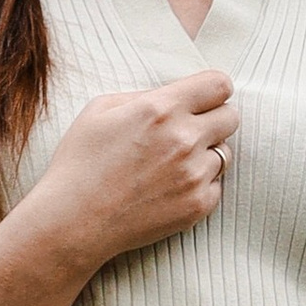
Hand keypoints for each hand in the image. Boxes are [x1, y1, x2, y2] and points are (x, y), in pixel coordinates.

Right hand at [28, 67, 240, 270]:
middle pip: (232, 117)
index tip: (207, 97)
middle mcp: (184, 139)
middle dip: (215, 119)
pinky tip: (171, 188)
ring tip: (173, 164)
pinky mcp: (198, 205)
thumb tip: (174, 96)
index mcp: (161, 109)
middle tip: (192, 131)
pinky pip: (217, 185)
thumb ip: (144, 96)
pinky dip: (201, 185)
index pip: (219, 84)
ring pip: (225, 154)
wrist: (74, 221)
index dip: (215, 89)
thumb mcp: (100, 109)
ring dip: (207, 155)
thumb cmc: (80, 162)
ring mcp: (195, 175)